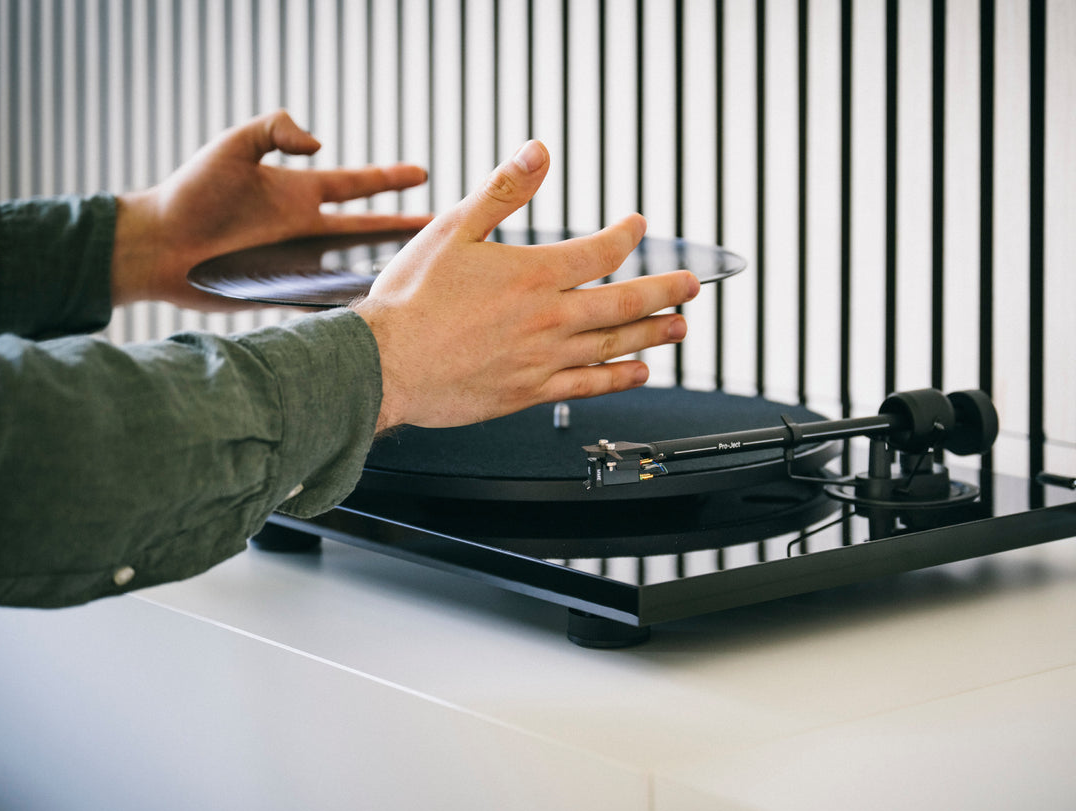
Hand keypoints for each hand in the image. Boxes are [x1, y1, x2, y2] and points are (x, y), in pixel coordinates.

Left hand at [111, 110, 432, 307]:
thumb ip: (275, 130)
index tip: (422, 174)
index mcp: (297, 192)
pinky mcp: (281, 292)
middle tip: (443, 228)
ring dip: (384, 270)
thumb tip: (320, 145)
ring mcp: (296, 262)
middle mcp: (303, 228)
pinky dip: (351, 306)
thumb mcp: (234, 145)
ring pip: (352, 267)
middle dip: (404, 228)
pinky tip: (379, 314)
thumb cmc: (191, 191)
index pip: (354, 185)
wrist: (156, 242)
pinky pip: (326, 300)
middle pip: (366, 229)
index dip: (388, 179)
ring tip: (420, 278)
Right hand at [353, 140, 697, 430]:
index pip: (602, 252)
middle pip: (624, 302)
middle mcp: (549, 318)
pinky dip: (618, 379)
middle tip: (690, 286)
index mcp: (535, 273)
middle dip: (664, 290)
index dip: (628, 235)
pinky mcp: (529, 392)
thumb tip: (538, 153)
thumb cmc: (412, 300)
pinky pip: (587, 386)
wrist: (385, 364)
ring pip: (614, 346)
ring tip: (679, 327)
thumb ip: (502, 191)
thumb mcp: (452, 230)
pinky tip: (638, 373)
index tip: (639, 227)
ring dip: (653, 334)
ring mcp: (543, 359)